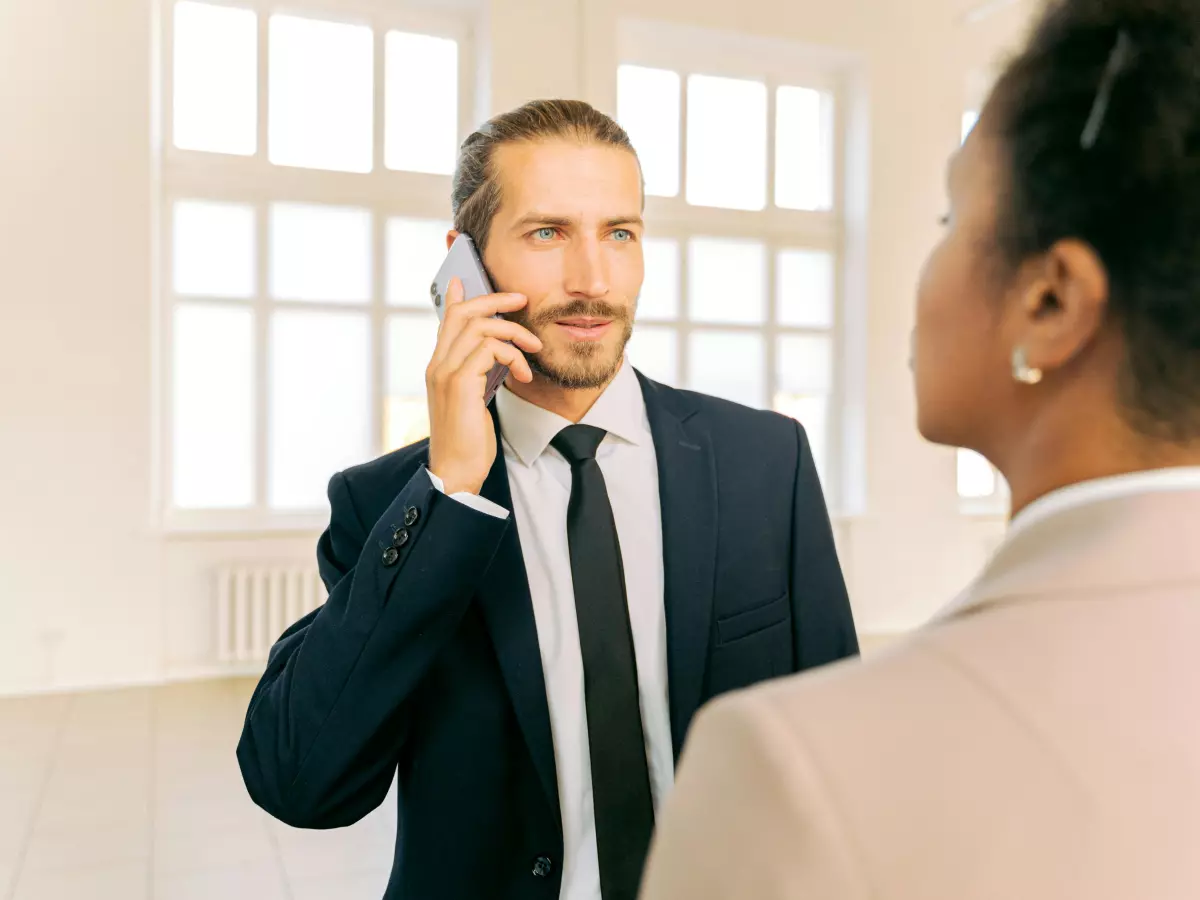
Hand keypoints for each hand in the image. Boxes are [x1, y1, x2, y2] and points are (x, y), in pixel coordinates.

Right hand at [426, 278, 542, 494]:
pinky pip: (488, 349)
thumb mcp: (473, 399)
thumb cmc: (468, 440)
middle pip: (462, 312)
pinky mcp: (459, 384)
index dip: (460, 296)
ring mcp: (445, 373)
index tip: (467, 279)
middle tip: (522, 301)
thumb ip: (478, 373)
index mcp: (439, 366)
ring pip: (479, 327)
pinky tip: (523, 375)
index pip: (447, 319)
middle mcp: (437, 364)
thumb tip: (494, 355)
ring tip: (532, 350)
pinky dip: (512, 356)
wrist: (456, 471)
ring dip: (514, 333)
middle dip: (496, 300)